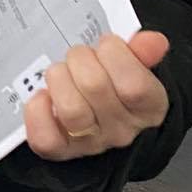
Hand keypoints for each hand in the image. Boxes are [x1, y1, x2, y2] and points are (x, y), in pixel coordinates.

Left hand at [25, 31, 169, 160]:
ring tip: (61, 73)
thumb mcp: (133, 66)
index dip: (114, 54)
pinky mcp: (60, 150)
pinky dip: (38, 110)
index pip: (134, 84)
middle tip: (79, 57)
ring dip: (58, 79)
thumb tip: (153, 41)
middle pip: (95, 87)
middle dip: (80, 59)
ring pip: (70, 109)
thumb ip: (142, 51)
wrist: (95, 117)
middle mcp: (122, 130)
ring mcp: (90, 143)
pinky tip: (44, 97)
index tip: (107, 46)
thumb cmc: (113, 87)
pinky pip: (45, 136)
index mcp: (148, 108)